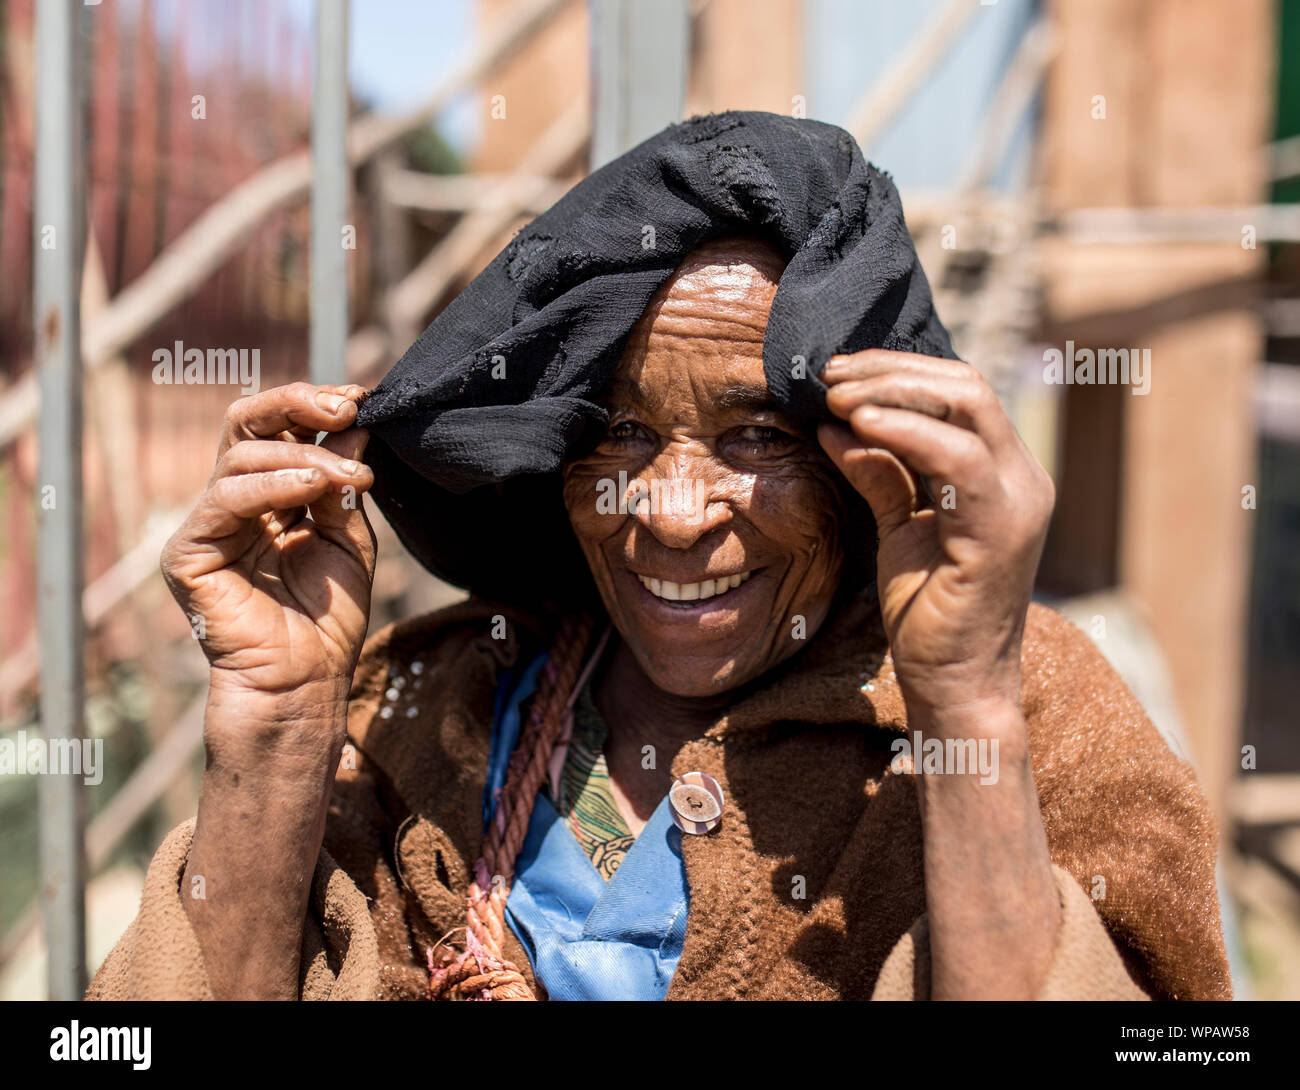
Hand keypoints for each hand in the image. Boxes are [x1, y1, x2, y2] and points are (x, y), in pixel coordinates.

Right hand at [161, 382, 376, 702]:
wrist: (307, 681)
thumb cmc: (327, 619)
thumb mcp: (350, 539)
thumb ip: (345, 485)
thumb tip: (356, 424)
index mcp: (271, 495)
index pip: (281, 429)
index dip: (316, 405)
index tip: (361, 397)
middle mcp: (235, 502)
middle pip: (246, 422)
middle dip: (296, 403)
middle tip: (344, 406)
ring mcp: (208, 524)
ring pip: (240, 455)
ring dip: (302, 456)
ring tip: (345, 475)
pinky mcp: (188, 552)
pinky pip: (225, 499)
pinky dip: (272, 485)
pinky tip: (313, 487)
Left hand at [817, 350, 1054, 717]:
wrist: (954, 683)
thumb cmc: (927, 609)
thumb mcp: (896, 524)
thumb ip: (877, 471)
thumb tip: (833, 423)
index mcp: (1000, 471)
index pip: (958, 391)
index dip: (896, 371)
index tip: (835, 373)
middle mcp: (1020, 477)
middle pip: (965, 385)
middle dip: (891, 371)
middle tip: (829, 376)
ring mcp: (1018, 501)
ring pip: (968, 407)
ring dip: (894, 391)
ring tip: (837, 395)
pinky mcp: (1001, 531)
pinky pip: (958, 461)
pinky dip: (907, 432)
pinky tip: (861, 424)